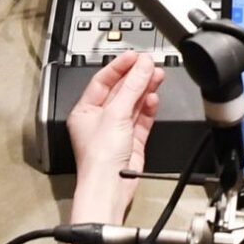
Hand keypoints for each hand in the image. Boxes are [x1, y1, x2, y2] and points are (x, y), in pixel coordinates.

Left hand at [66, 48, 161, 222]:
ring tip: (157, 75)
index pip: (102, 81)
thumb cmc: (99, 159)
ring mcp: (116, 130)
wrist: (110, 187)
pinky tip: (154, 97)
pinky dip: (149, 108)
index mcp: (85, 110)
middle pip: (120, 91)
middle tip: (150, 64)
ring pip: (133, 103)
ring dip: (145, 89)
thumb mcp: (116, 114)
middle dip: (136, 77)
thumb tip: (143, 66)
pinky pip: (142, 119)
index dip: (119, 66)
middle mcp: (100, 119)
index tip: (134, 56)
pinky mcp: (131, 141)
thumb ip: (132, 87)